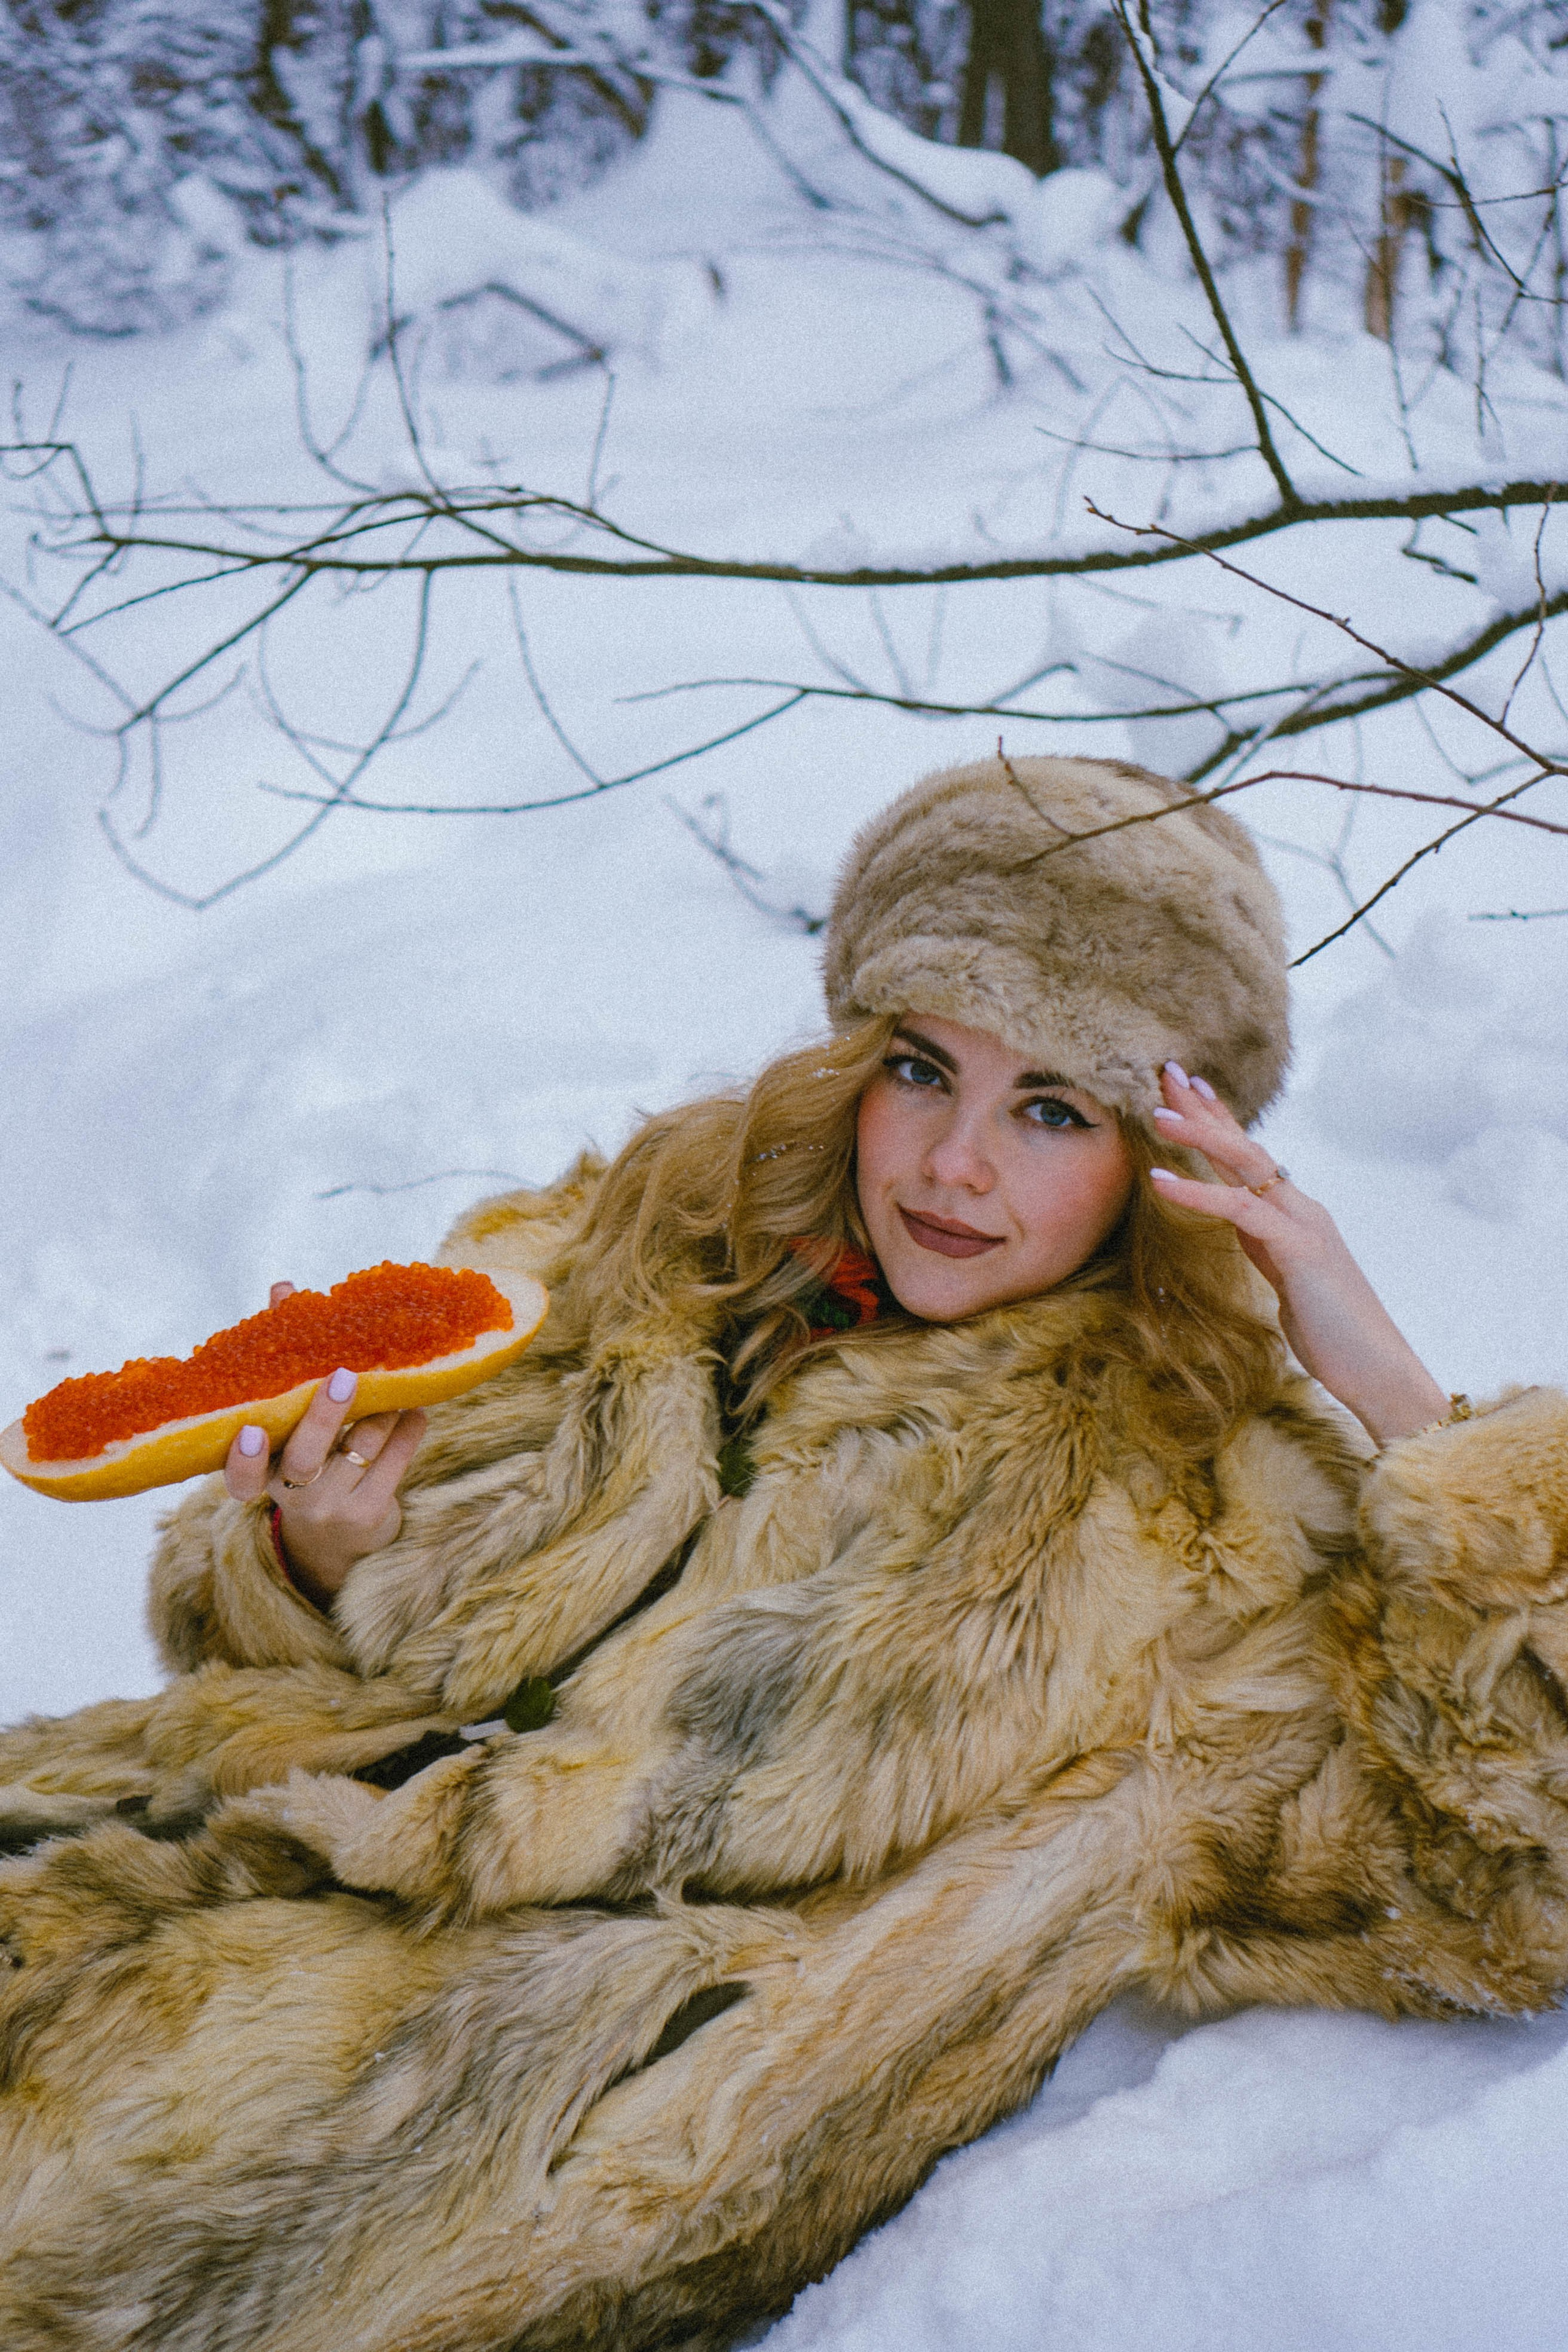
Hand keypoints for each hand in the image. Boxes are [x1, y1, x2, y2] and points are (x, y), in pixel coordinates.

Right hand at [223, 1281, 425, 1605]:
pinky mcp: (370, 1514)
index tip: (249, 1430)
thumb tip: (283, 1288)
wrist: (341, 1537)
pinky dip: (407, 1431)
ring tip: (397, 1381)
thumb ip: (286, 1360)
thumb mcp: (290, 1423)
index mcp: (263, 1472)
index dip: (242, 1459)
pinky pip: (394, 1464)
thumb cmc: (311, 1457)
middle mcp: (292, 1496)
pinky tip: (416, 1410)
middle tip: (344, 1375)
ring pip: (358, 1452)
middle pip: (303, 1458)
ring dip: (380, 1412)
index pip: (239, 1477)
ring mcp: (332, 1508)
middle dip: (324, 1416)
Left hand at [1147, 1064, 1448, 1446]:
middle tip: (1167, 1070)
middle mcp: (1301, 1209)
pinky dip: (1197, 1192)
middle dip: (1205, 1108)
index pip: (1251, 1158)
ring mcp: (1304, 1224)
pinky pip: (1239, 1210)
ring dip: (1199, 1136)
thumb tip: (1241, 1226)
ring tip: (1157, 1114)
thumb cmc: (1334, 1333)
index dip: (1220, 1120)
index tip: (1188, 1089)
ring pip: (1246, 1165)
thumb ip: (1266, 1246)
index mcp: (1294, 1216)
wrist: (1378, 1370)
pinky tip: (1159, 1180)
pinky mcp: (1300, 1250)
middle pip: (1246, 1145)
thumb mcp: (1288, 1281)